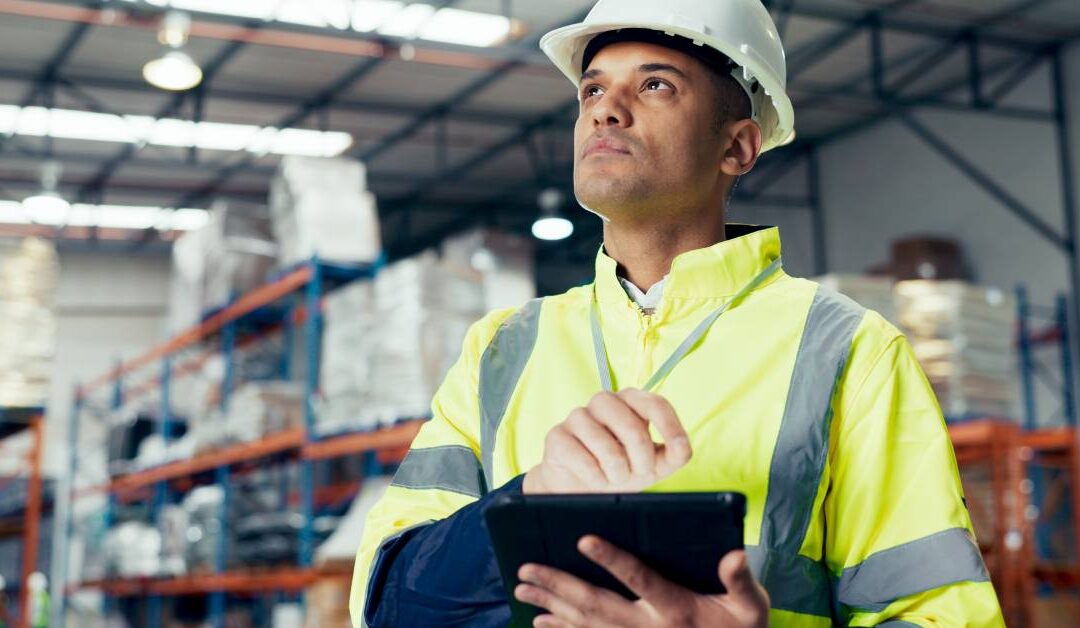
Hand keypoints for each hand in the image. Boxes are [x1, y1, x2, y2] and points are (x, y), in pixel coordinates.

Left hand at [515, 536, 768, 627]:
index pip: (641, 579)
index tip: (584, 539)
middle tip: (525, 568)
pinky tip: (541, 620)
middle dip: (558, 585)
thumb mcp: (753, 607)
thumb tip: (734, 554)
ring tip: (522, 590)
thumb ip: (742, 581)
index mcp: (678, 609)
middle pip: (597, 605)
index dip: (613, 560)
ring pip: (585, 624)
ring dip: (551, 606)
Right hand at [523, 389, 691, 493]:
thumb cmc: (622, 469)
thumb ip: (675, 454)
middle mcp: (604, 401)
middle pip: (632, 427)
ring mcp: (578, 416)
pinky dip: (594, 476)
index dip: (670, 426)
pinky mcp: (557, 435)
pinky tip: (596, 479)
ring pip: (605, 443)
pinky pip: (580, 457)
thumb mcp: (655, 464)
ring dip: (616, 470)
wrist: (581, 489)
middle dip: (641, 459)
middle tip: (637, 474)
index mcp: (631, 401)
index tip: (677, 447)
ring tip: (616, 477)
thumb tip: (680, 446)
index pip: (655, 403)